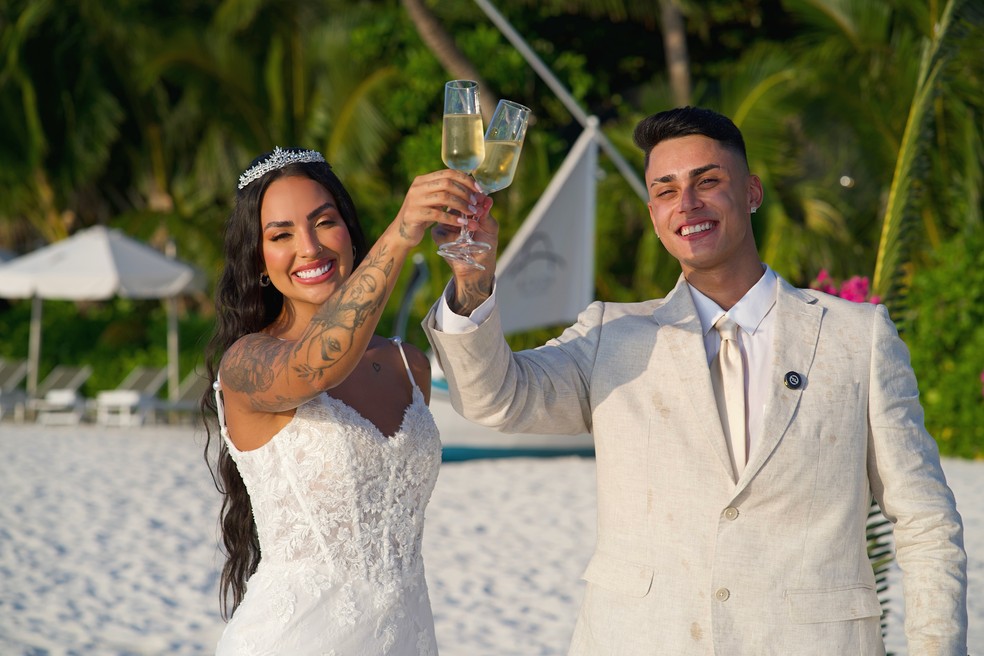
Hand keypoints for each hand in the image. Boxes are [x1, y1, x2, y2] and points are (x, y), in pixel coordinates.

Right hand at [392, 169, 484, 246]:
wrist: (402, 233)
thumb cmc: (423, 216)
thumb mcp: (434, 200)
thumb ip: (447, 192)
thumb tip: (473, 188)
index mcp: (423, 180)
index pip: (448, 173)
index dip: (466, 180)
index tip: (479, 190)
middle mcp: (418, 187)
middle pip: (447, 183)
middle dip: (465, 192)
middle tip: (476, 203)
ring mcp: (414, 200)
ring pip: (443, 197)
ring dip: (461, 205)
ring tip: (472, 213)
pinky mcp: (414, 214)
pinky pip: (437, 215)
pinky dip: (452, 219)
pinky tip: (462, 224)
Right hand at [433, 198, 497, 313]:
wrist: (478, 268)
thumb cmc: (486, 246)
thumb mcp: (490, 228)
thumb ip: (486, 214)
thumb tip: (487, 198)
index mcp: (465, 209)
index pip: (465, 196)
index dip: (472, 195)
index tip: (481, 199)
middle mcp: (454, 214)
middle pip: (453, 202)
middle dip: (467, 207)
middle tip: (478, 214)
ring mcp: (445, 224)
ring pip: (447, 214)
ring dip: (462, 221)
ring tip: (474, 229)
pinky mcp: (438, 235)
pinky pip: (442, 229)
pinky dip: (454, 235)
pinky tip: (463, 242)